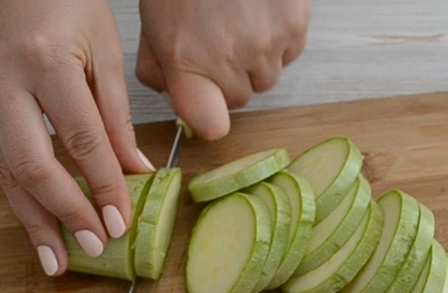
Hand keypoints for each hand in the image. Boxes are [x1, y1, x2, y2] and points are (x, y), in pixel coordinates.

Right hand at [0, 0, 154, 275]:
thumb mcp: (103, 45)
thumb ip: (116, 113)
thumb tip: (134, 171)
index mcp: (45, 60)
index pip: (81, 140)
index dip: (102, 187)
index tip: (119, 221)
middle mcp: (3, 79)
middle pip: (29, 165)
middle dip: (62, 214)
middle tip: (91, 247)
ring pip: (2, 169)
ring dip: (31, 218)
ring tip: (55, 257)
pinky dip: (17, 190)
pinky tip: (36, 217)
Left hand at [135, 0, 311, 139]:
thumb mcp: (152, 22)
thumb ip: (158, 68)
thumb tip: (174, 98)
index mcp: (186, 58)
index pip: (209, 125)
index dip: (207, 119)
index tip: (203, 107)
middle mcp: (230, 56)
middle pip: (239, 99)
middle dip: (227, 78)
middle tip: (215, 41)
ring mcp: (267, 43)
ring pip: (266, 77)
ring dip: (254, 59)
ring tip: (237, 21)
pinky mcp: (296, 25)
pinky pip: (289, 52)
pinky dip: (277, 38)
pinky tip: (258, 12)